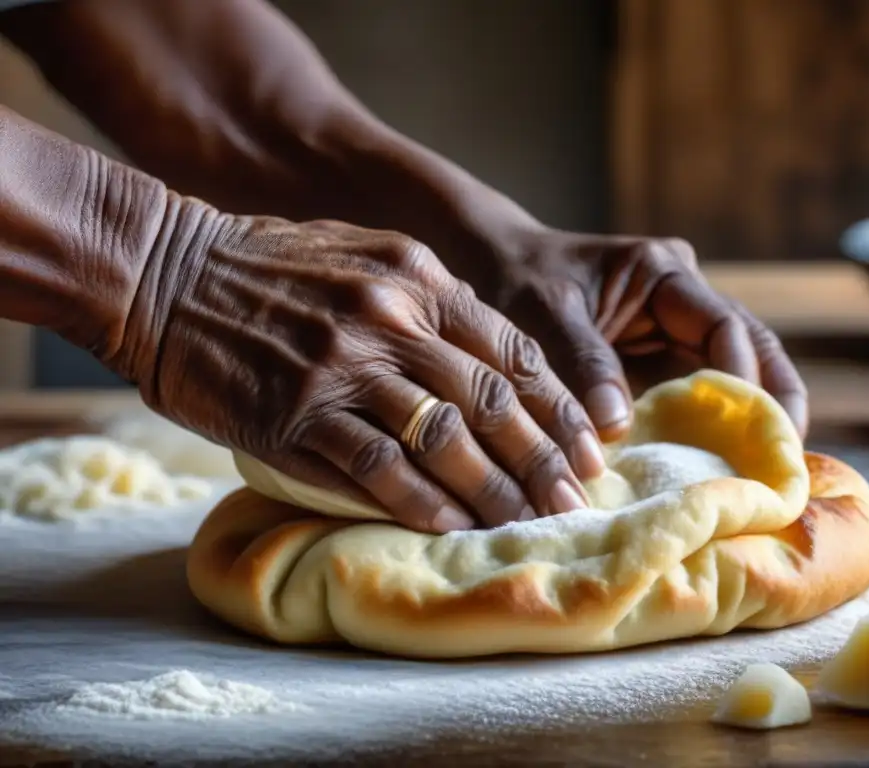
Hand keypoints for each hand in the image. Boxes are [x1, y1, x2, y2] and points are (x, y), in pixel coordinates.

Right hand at [107, 209, 604, 532]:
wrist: (161, 272)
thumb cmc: (264, 266)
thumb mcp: (361, 254)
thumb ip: (426, 297)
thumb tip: (486, 354)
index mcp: (415, 277)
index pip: (510, 349)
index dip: (557, 405)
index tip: (587, 446)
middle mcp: (389, 319)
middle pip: (490, 401)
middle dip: (543, 458)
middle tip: (576, 500)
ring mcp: (343, 368)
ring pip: (444, 439)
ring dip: (494, 490)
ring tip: (530, 524)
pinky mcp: (296, 415)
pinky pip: (377, 468)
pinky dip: (423, 503)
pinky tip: (454, 528)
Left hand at [482, 227, 808, 440]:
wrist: (491, 263)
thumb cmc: (516, 276)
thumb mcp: (542, 312)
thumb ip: (581, 363)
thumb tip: (617, 427)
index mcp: (663, 272)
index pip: (724, 326)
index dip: (741, 378)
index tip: (742, 428)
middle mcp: (682, 299)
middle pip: (750, 351)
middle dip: (772, 404)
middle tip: (787, 463)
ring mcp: (674, 331)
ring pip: (732, 376)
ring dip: (749, 421)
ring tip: (768, 476)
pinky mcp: (657, 362)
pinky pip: (694, 395)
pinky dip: (708, 431)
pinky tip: (721, 470)